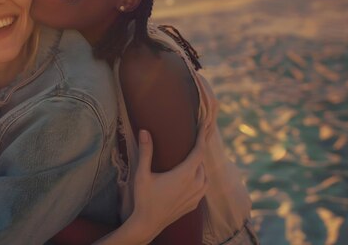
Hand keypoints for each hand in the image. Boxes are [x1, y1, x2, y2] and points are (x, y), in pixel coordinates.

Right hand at [128, 128, 208, 242]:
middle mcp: (195, 184)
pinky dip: (200, 177)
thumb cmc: (144, 198)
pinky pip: (202, 186)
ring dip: (200, 164)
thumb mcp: (142, 174)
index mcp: (185, 174)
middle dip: (201, 147)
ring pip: (204, 174)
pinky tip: (194, 176)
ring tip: (195, 155)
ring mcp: (197, 196)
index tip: (205, 124)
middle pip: (202, 161)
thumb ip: (145, 152)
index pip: (199, 151)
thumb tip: (144, 131)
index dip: (203, 136)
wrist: (148, 224)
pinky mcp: (194, 204)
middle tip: (201, 134)